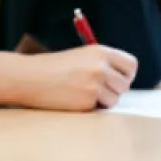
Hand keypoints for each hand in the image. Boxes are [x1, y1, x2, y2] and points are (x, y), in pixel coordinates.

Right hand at [19, 45, 137, 110]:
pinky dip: (91, 107)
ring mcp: (95, 84)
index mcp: (100, 51)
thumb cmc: (52, 67)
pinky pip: (100, 108)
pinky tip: (75, 99)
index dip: (126, 74)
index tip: (118, 79)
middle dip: (114, 90)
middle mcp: (100, 67)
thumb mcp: (80, 56)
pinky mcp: (88, 101)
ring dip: (103, 101)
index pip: (130, 64)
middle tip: (98, 89)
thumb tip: (121, 78)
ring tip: (83, 94)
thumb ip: (101, 63)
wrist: (30, 76)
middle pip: (124, 84)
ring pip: (114, 99)